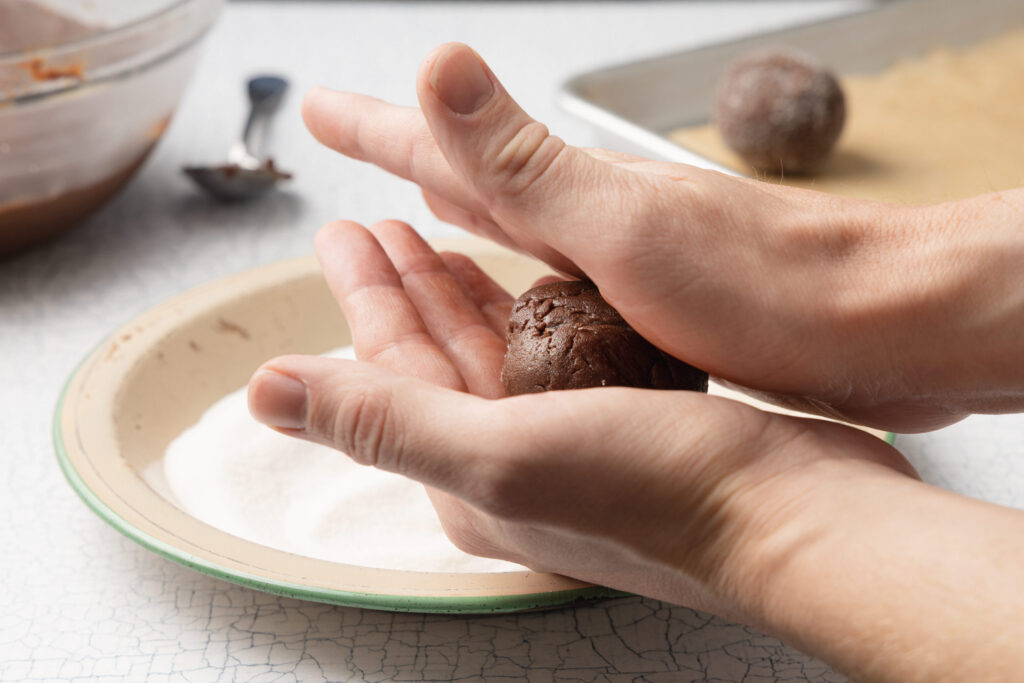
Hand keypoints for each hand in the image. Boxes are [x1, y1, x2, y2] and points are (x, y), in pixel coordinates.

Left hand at [247, 219, 916, 621]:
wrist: (800, 518)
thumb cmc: (662, 493)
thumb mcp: (500, 453)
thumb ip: (383, 419)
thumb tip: (264, 394)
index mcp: (467, 475)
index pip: (389, 370)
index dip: (363, 295)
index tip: (342, 231)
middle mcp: (509, 465)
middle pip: (434, 359)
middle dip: (404, 287)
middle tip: (375, 225)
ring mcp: (568, 445)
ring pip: (494, 353)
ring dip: (463, 295)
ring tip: (438, 241)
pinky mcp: (622, 424)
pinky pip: (555, 357)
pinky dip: (533, 312)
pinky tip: (533, 282)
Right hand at [299, 43, 1023, 431]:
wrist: (880, 327)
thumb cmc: (764, 285)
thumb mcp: (624, 227)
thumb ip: (525, 161)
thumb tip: (439, 63)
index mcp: (568, 200)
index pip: (447, 153)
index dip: (377, 131)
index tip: (318, 109)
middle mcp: (590, 220)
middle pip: (476, 183)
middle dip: (408, 164)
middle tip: (356, 152)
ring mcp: (622, 261)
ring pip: (518, 235)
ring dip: (461, 220)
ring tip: (419, 215)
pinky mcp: (654, 306)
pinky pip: (559, 286)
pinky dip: (523, 278)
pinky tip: (522, 290)